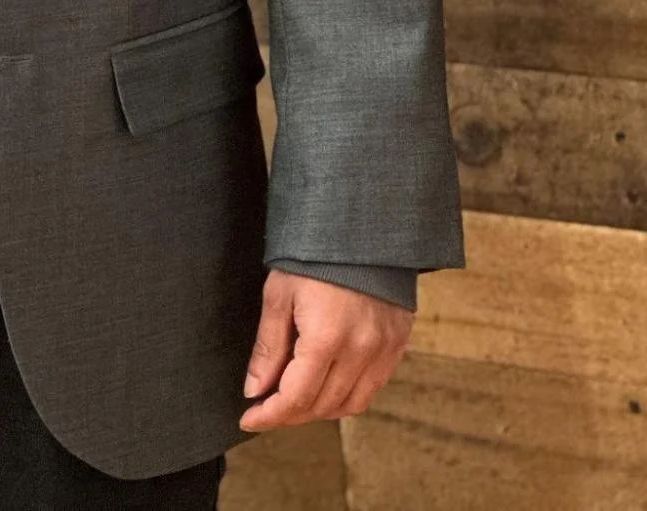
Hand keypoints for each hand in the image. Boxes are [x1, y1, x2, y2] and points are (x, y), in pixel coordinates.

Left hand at [239, 268, 411, 430]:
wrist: (361, 228)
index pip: (295, 397)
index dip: (269, 415)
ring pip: (349, 404)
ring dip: (318, 409)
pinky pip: (371, 389)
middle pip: (321, 405)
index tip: (249, 419)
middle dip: (289, 413)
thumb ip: (268, 347)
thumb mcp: (279, 294)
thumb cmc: (314, 256)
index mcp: (326, 337)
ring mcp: (383, 350)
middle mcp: (360, 350)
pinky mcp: (397, 345)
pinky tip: (326, 384)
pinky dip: (346, 396)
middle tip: (266, 406)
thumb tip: (255, 390)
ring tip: (294, 397)